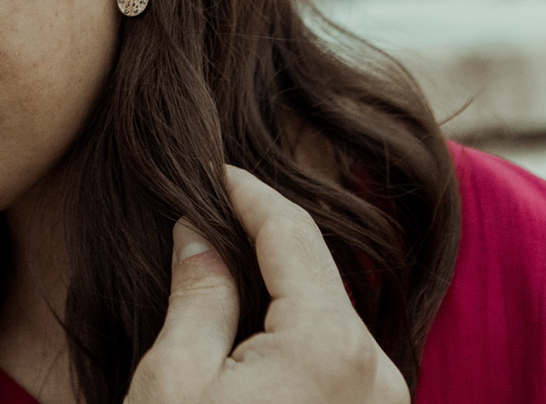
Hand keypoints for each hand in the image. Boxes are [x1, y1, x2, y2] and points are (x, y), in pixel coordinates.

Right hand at [124, 166, 408, 403]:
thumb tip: (197, 233)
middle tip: (205, 213)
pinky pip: (337, 356)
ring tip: (220, 266)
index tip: (211, 170)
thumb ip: (197, 297)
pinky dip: (295, 330)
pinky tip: (248, 331)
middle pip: (315, 271)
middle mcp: (375, 372)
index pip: (291, 233)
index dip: (248, 192)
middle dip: (261, 237)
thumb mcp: (174, 380)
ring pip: (327, 313)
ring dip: (277, 286)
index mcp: (327, 348)